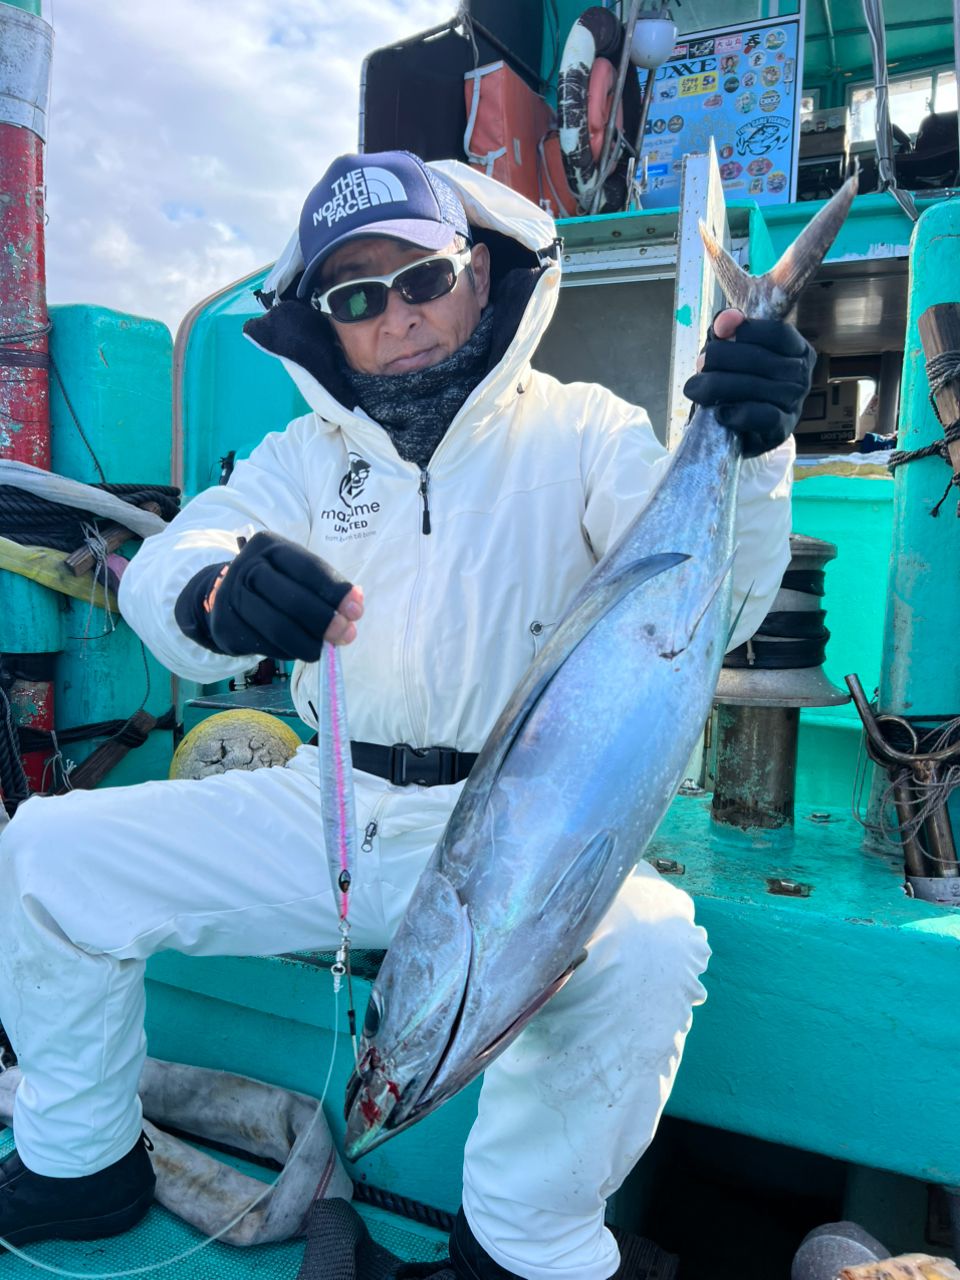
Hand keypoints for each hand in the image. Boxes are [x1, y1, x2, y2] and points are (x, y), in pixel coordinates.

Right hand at [206, 531, 362, 660]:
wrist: (224, 597)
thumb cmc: (274, 584)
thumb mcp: (297, 574)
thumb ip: (325, 589)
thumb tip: (355, 606)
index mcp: (270, 546)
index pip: (308, 569)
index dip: (335, 592)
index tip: (357, 611)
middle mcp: (247, 567)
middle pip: (292, 599)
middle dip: (324, 621)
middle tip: (346, 635)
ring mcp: (231, 597)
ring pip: (277, 627)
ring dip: (308, 643)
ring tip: (325, 650)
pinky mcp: (225, 626)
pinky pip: (264, 645)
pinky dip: (288, 652)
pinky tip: (299, 650)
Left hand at [682, 309, 815, 457]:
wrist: (744, 430)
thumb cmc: (742, 384)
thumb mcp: (734, 352)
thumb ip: (729, 331)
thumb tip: (724, 321)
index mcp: (797, 350)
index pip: (777, 332)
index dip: (746, 329)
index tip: (717, 333)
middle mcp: (801, 375)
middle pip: (759, 358)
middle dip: (720, 358)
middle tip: (700, 364)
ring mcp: (795, 403)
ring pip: (754, 386)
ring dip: (716, 386)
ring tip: (695, 388)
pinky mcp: (782, 429)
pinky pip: (761, 416)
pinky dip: (735, 413)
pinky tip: (718, 412)